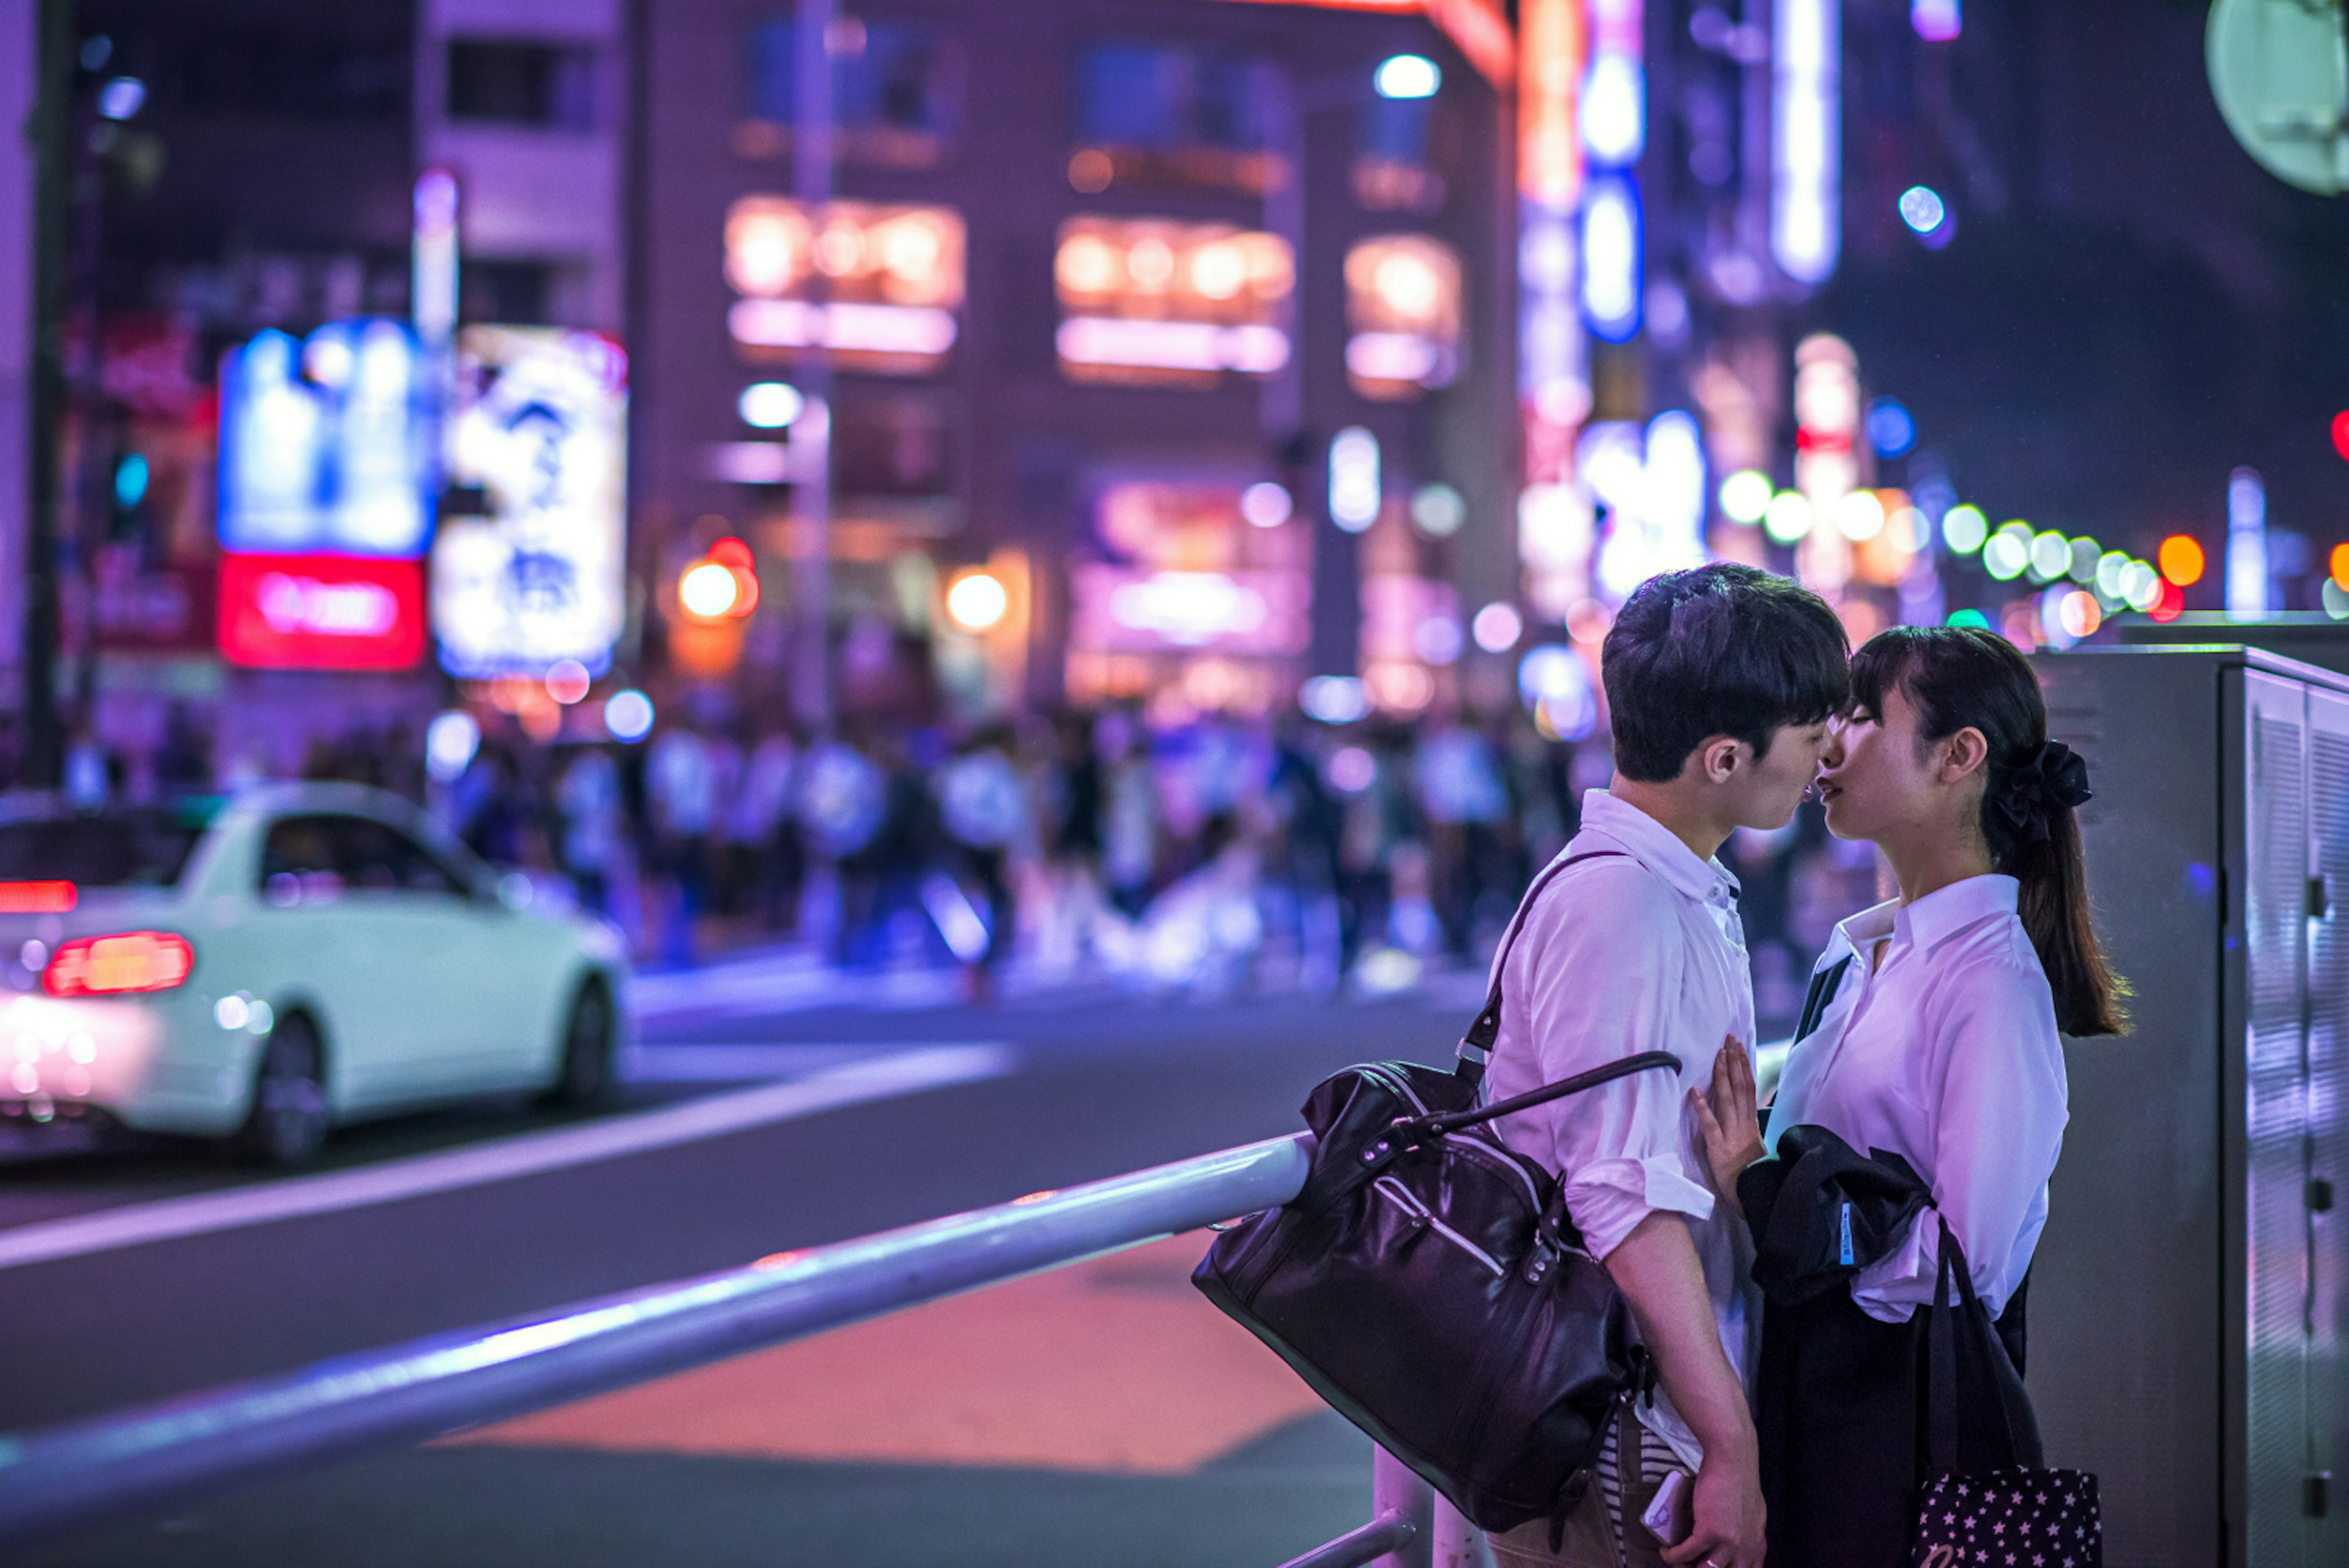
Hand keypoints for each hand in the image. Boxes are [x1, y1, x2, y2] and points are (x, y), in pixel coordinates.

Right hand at [1660, 1442, 1766, 1567]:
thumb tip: (1739, 1537)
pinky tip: (1666, 1551)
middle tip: (1691, 1564)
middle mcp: (1745, 1549)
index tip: (1713, 1566)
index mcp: (1757, 1544)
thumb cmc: (1741, 1478)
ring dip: (1686, 1567)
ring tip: (1677, 1561)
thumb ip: (1748, 1530)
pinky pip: (1685, 1553)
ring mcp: (1728, 1543)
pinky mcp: (1708, 1533)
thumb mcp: (1754, 1512)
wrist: (1732, 1459)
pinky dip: (1672, 1555)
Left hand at [1688, 1036, 1765, 1205]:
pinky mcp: (1718, 1149)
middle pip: (1740, 1088)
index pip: (1749, 1089)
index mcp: (1751, 1124)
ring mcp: (1732, 1136)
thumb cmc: (1750, 1175)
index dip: (1743, 1067)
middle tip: (1729, 1039)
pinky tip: (1694, 1091)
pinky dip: (1702, 1107)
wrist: (1755, 1198)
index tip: (1739, 1047)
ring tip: (1718, 1055)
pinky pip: (1710, 1125)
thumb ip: (1747, 1126)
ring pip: (1728, 1100)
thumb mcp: (1752, 1146)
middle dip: (1734, 1062)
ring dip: (1722, 1076)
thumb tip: (1743, 1107)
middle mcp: (1744, 1125)